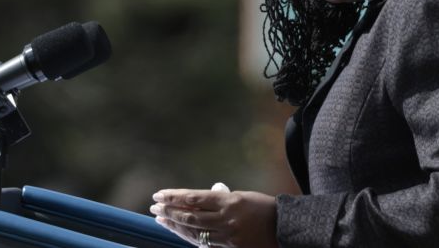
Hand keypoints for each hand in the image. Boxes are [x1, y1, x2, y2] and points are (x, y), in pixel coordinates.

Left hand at [150, 188, 278, 247]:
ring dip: (175, 226)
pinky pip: (205, 244)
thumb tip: (193, 201)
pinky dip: (190, 238)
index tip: (159, 195)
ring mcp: (228, 236)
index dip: (174, 197)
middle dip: (169, 212)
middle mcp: (227, 219)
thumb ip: (218, 199)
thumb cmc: (262, 208)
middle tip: (154, 208)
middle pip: (190, 216)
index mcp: (229, 201)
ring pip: (194, 232)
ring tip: (161, 220)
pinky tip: (179, 233)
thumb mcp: (241, 197)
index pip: (194, 198)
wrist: (284, 228)